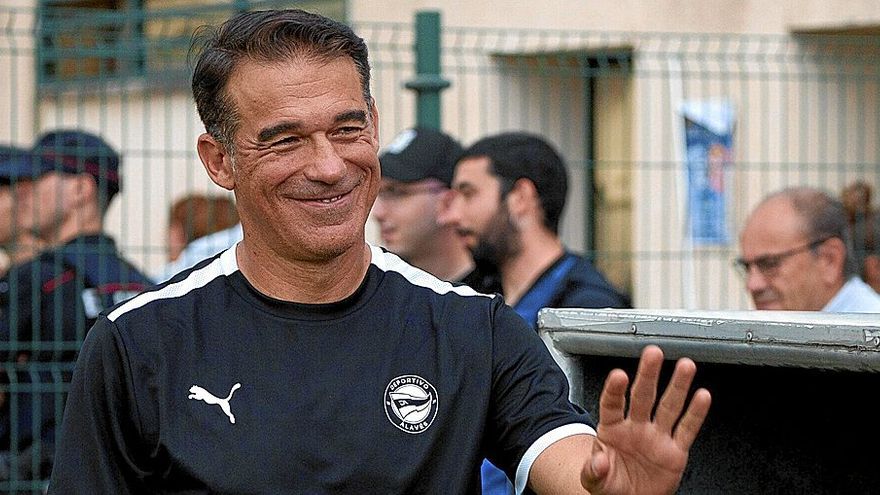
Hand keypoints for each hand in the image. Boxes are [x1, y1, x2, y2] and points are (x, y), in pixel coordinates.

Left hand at [581, 345, 710, 494]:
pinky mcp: (676, 451)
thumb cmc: (611, 485)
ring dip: (677, 386)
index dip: (615, 389)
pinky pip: (687, 429)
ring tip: (685, 366)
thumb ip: (593, 470)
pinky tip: (702, 396)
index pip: (612, 404)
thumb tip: (598, 462)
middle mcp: (636, 427)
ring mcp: (657, 436)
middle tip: (653, 353)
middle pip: (642, 396)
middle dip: (648, 374)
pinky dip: (696, 414)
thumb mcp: (594, 480)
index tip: (618, 375)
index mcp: (612, 429)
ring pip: (668, 406)